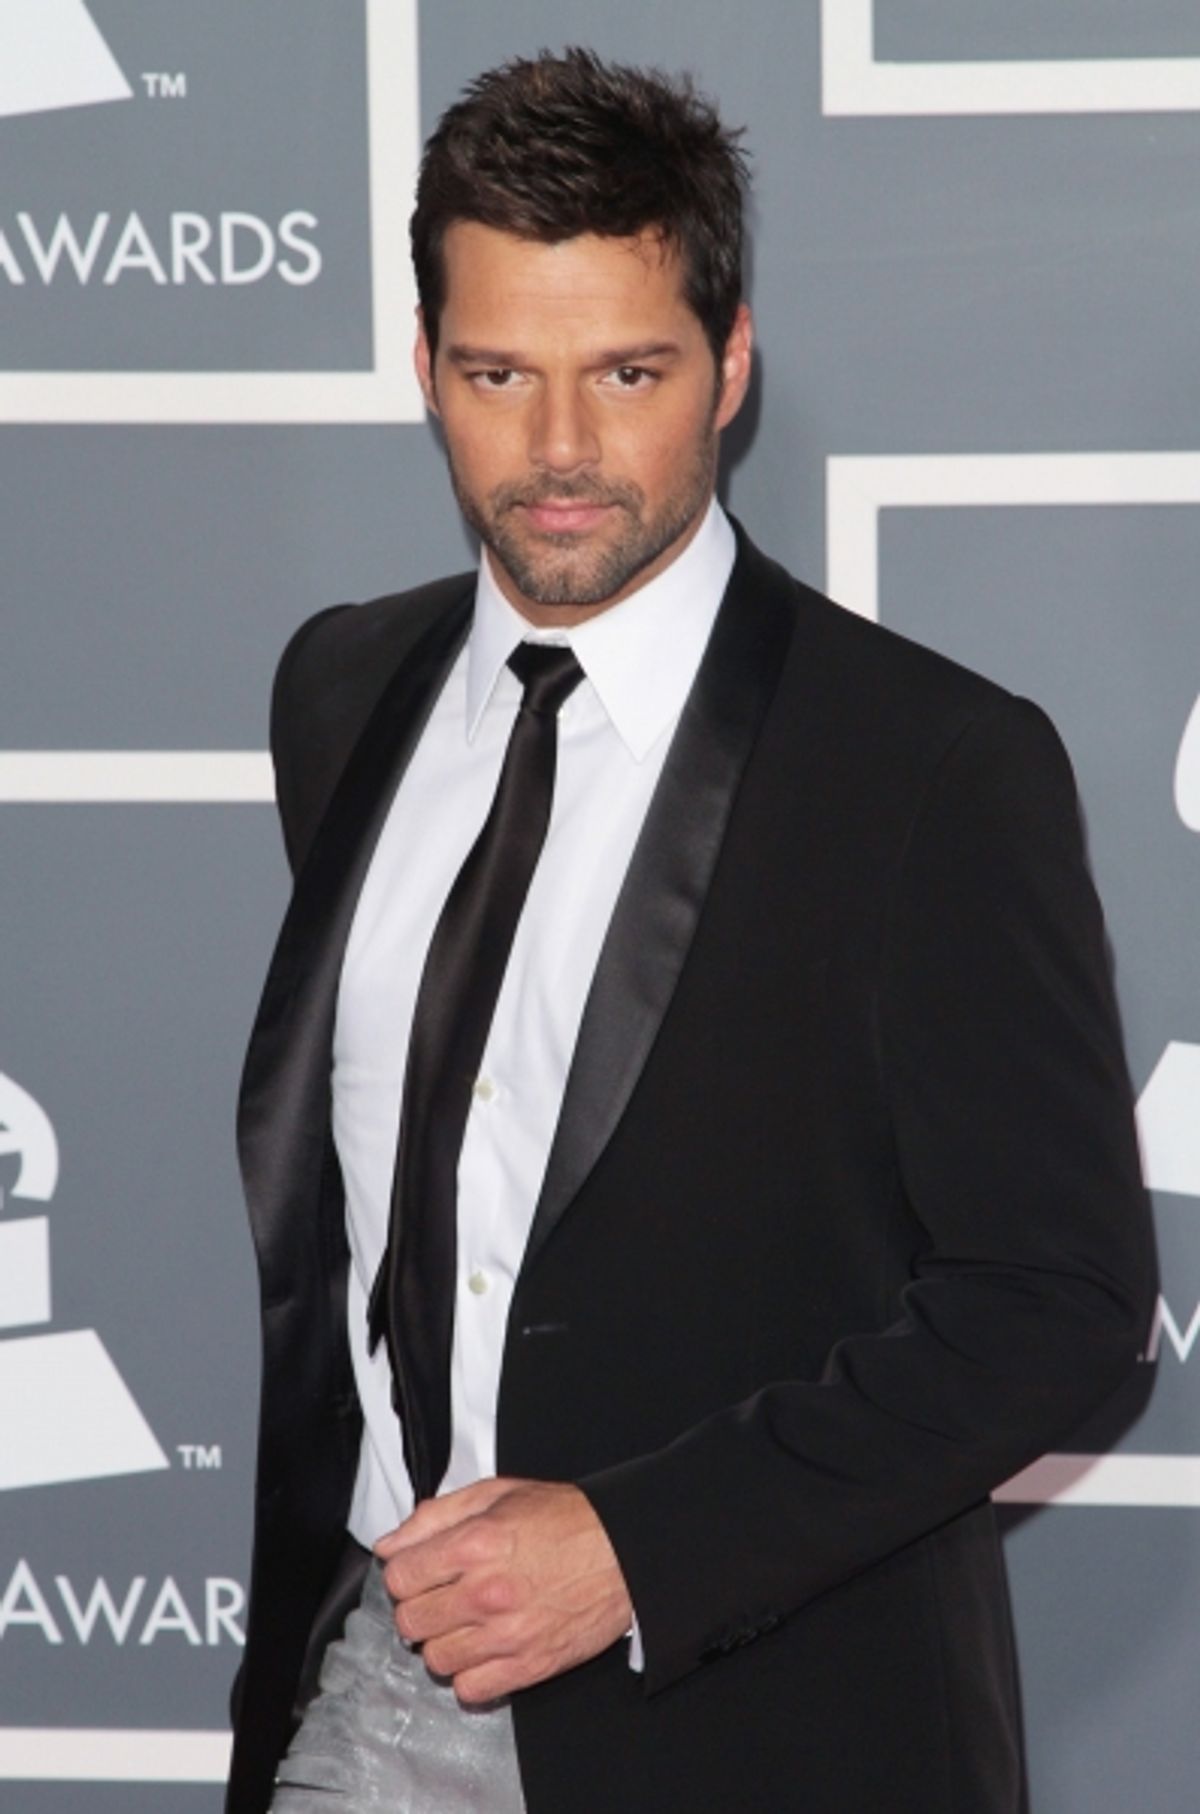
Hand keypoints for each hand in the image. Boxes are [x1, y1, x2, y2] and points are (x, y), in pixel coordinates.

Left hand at [374, 1477, 632, 1703]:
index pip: (399, 1576)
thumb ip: (437, 1515)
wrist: (624, 1551)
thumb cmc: (567, 1520)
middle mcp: (486, 1591)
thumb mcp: (498, 1494)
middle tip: (441, 1597)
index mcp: (475, 1543)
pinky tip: (483, 1650)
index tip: (418, 1573)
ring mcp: (507, 1633)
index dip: (404, 1573)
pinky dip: (469, 1675)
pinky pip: (470, 1689)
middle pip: (410, 1621)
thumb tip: (392, 1543)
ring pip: (434, 1659)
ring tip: (464, 1624)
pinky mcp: (528, 1665)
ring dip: (443, 1642)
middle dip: (420, 1607)